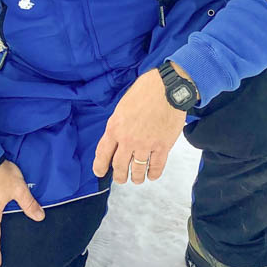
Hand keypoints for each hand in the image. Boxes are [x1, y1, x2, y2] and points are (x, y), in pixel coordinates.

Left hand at [92, 68, 187, 184]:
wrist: (167, 87)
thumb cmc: (144, 91)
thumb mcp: (122, 107)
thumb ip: (117, 126)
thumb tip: (116, 140)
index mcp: (114, 128)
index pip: (102, 154)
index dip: (99, 166)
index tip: (100, 172)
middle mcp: (128, 139)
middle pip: (119, 166)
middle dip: (119, 176)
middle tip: (120, 179)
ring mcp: (145, 144)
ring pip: (137, 170)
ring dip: (136, 178)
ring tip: (137, 179)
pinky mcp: (162, 146)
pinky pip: (156, 166)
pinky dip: (153, 174)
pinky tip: (152, 175)